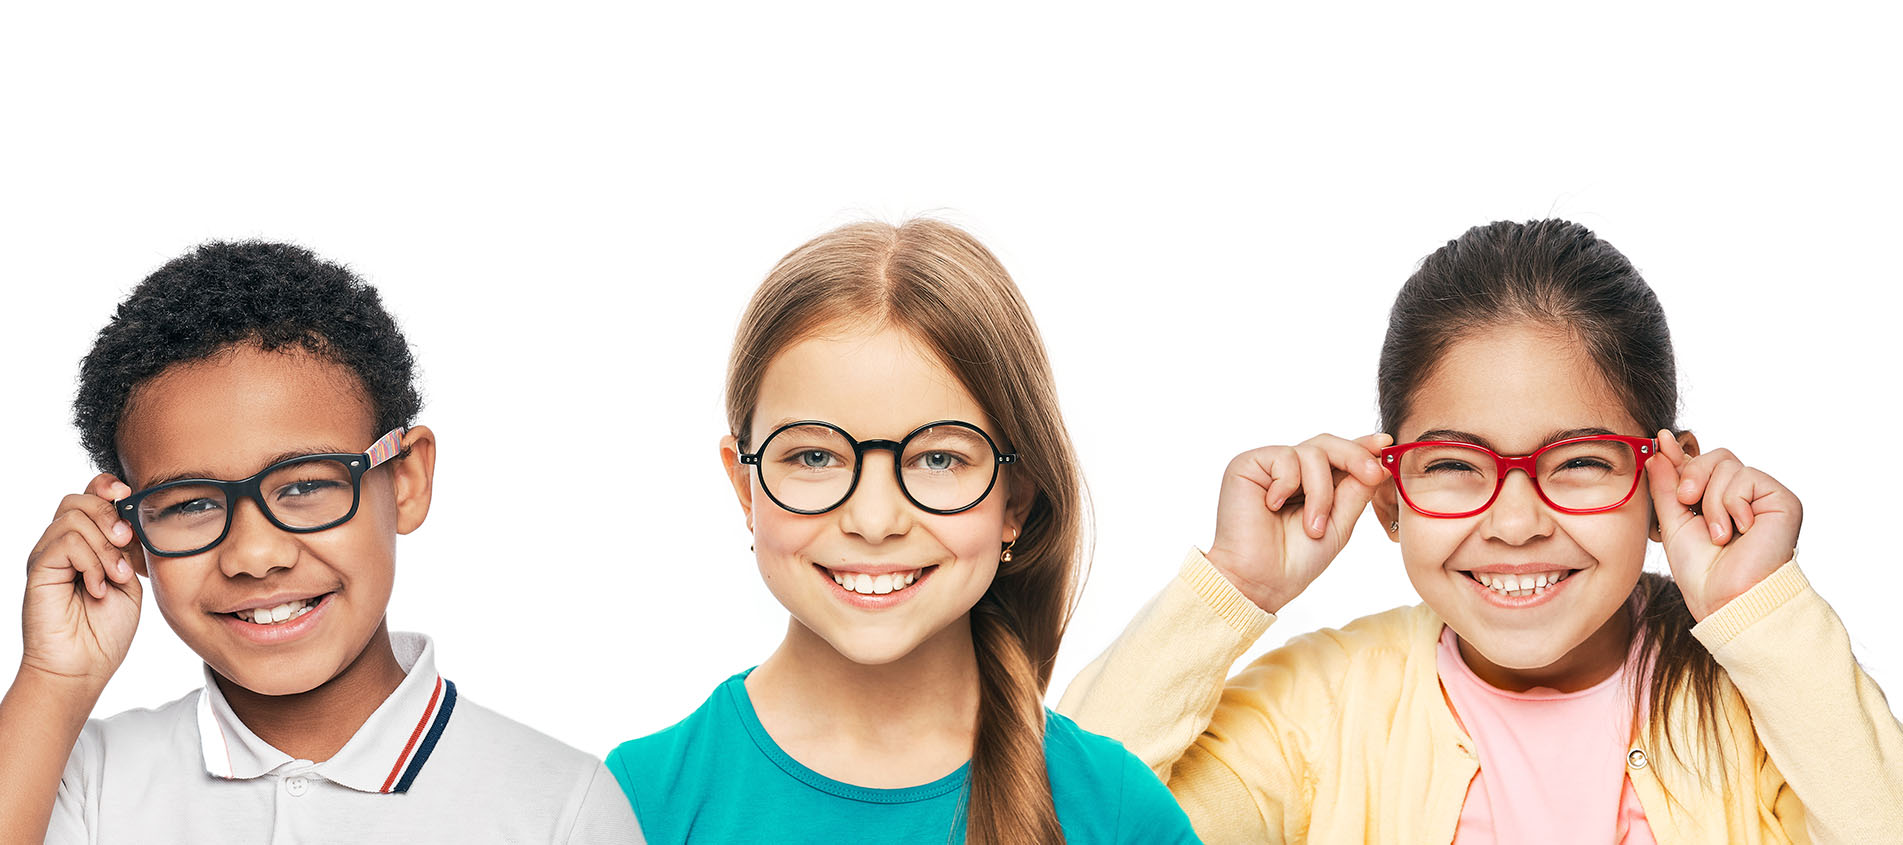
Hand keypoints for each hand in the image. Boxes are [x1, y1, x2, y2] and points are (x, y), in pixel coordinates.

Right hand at [19, 475, 144, 688]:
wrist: (83, 666)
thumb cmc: (106, 629)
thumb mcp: (129, 579)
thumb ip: (128, 547)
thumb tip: (130, 517)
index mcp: (87, 543)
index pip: (90, 496)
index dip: (109, 487)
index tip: (131, 494)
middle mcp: (62, 545)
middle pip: (79, 499)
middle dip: (110, 515)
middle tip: (126, 544)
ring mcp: (48, 557)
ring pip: (74, 518)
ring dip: (104, 546)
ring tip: (114, 576)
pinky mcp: (39, 570)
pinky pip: (65, 542)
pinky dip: (90, 561)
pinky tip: (97, 587)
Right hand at [1204, 433, 1391, 612]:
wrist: (1260, 581)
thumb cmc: (1295, 560)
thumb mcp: (1339, 523)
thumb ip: (1356, 491)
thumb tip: (1379, 462)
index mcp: (1311, 484)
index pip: (1338, 456)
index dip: (1362, 447)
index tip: (1386, 443)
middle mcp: (1290, 471)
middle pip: (1328, 444)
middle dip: (1355, 457)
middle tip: (1373, 475)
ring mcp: (1268, 467)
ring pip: (1312, 453)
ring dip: (1320, 492)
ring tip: (1312, 526)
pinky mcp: (1247, 464)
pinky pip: (1285, 458)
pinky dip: (1288, 485)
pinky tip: (1273, 507)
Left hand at [1645, 432, 1800, 620]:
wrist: (1726, 599)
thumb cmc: (1702, 571)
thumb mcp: (1673, 523)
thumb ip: (1667, 487)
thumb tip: (1659, 451)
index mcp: (1720, 501)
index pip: (1701, 465)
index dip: (1681, 455)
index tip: (1660, 439)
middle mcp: (1745, 496)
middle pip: (1716, 457)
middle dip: (1693, 475)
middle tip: (1687, 503)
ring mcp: (1765, 497)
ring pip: (1727, 467)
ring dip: (1712, 502)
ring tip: (1720, 534)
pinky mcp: (1782, 500)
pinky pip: (1746, 478)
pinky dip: (1732, 505)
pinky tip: (1740, 531)